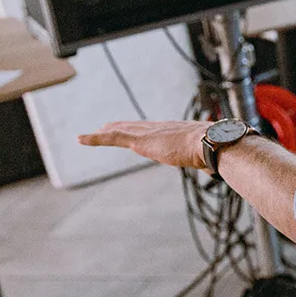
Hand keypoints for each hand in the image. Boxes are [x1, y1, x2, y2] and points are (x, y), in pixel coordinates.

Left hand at [79, 120, 211, 168]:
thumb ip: (204, 162)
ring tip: (89, 136)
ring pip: (120, 131)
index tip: (131, 131)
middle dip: (118, 128)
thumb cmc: (213, 151)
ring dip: (103, 134)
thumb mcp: (206, 158)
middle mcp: (159, 128)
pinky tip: (81, 138)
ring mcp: (149, 133)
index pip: (151, 129)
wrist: (211, 143)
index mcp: (174, 132)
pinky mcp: (140, 141)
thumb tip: (212, 169)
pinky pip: (113, 137)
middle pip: (133, 127)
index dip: (138, 130)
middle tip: (104, 130)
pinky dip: (95, 138)